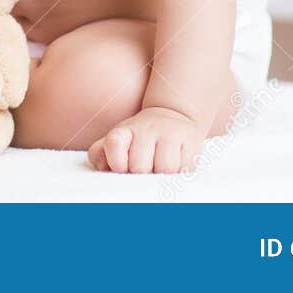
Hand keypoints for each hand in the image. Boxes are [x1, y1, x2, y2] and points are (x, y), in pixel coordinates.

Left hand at [88, 106, 204, 173]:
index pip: (113, 144)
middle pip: (140, 165)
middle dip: (141, 174)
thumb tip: (102, 168)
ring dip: (162, 175)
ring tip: (160, 169)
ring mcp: (170, 133)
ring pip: (165, 168)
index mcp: (125, 130)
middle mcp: (147, 129)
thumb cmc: (139, 138)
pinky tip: (176, 166)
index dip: (116, 162)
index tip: (121, 169)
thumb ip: (100, 154)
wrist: (172, 116)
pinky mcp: (191, 141)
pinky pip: (185, 167)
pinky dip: (180, 173)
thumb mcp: (117, 141)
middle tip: (144, 170)